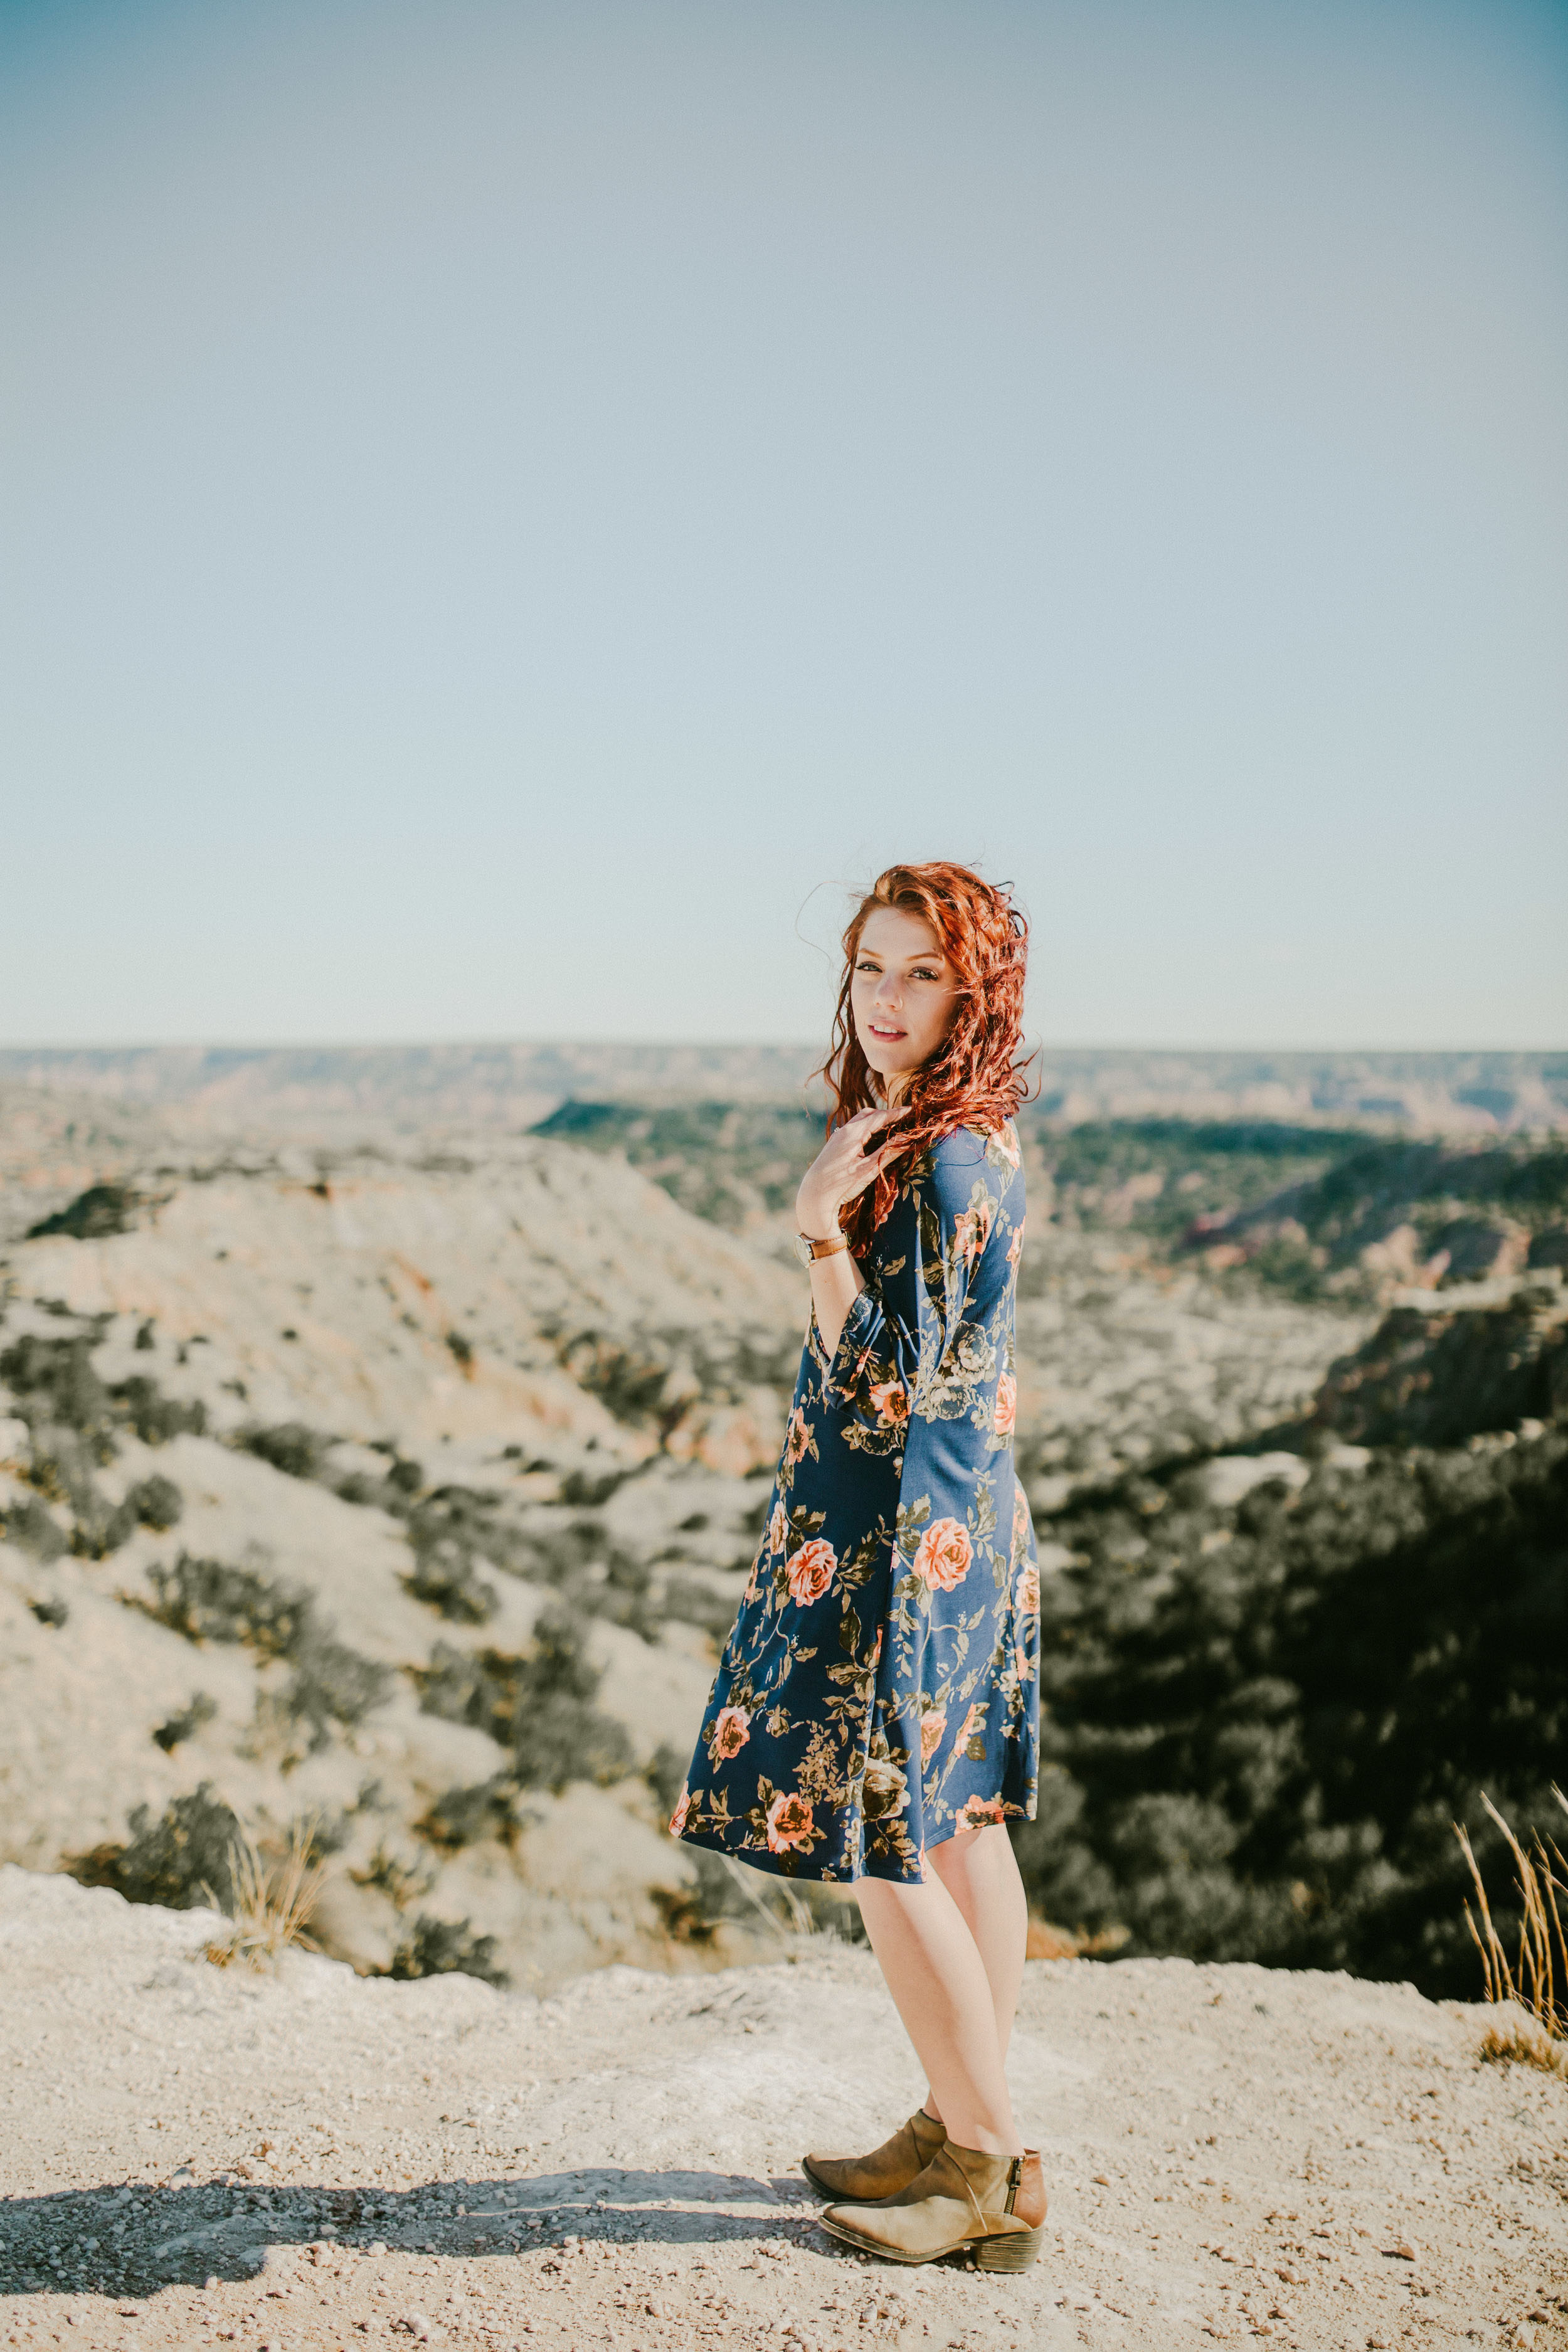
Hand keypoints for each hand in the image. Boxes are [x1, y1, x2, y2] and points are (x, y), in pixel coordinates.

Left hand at [796, 1107, 907, 1237]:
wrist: (813, 1197)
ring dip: (875, 1121)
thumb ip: (888, 1151)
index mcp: (853, 1133)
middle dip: (886, 1114)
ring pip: (859, 1121)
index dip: (897, 1113)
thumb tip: (907, 1137)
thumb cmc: (841, 1184)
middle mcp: (843, 1131)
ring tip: (891, 1127)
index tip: (912, 1110)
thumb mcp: (869, 1168)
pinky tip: (873, 1139)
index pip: (880, 1116)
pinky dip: (866, 1130)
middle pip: (868, 1114)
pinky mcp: (834, 1146)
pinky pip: (853, 1130)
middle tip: (902, 1119)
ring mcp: (837, 1138)